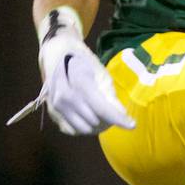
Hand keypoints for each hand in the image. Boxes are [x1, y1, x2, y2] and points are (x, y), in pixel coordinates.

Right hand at [36, 9, 134, 135]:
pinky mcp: (52, 112)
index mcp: (78, 82)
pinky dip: (84, 126)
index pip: (101, 108)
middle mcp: (63, 96)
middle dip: (108, 120)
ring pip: (83, 128)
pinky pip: (71, 129)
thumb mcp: (101, 73)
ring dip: (96, 125)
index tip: (132, 125)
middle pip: (93, 120)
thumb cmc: (84, 62)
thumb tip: (121, 114)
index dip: (118, 119)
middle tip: (115, 114)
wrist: (58, 56)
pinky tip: (91, 117)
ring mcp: (55, 105)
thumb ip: (109, 94)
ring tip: (103, 115)